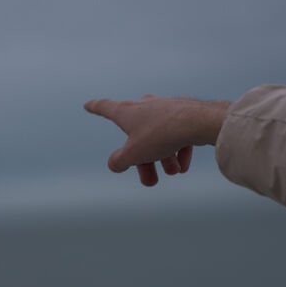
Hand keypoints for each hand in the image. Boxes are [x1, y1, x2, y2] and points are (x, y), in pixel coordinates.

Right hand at [83, 94, 230, 185]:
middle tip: (150, 182)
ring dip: (164, 158)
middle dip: (144, 162)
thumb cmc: (161, 134)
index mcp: (127, 112)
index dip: (95, 108)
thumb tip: (114, 164)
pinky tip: (184, 166)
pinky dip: (178, 150)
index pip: (105, 108)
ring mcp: (165, 107)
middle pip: (138, 137)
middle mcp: (145, 106)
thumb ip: (119, 161)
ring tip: (174, 173)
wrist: (198, 122)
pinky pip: (177, 134)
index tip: (87, 105)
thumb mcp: (134, 154)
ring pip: (159, 137)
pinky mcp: (184, 112)